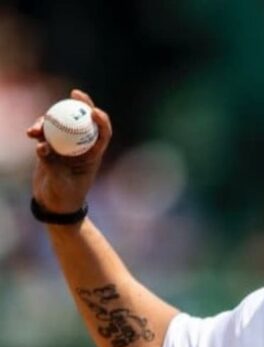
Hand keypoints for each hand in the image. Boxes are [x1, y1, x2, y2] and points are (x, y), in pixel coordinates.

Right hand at [26, 88, 111, 213]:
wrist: (54, 205)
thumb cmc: (64, 197)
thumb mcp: (60, 183)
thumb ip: (52, 165)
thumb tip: (42, 148)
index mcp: (93, 155)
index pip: (103, 134)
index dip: (102, 120)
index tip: (94, 111)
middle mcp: (81, 147)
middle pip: (84, 121)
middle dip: (82, 104)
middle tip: (74, 93)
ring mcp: (66, 145)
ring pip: (62, 123)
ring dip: (50, 120)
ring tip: (36, 129)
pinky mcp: (51, 146)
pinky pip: (46, 131)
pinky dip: (38, 129)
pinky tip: (30, 133)